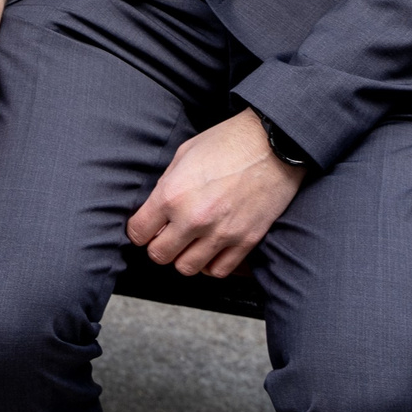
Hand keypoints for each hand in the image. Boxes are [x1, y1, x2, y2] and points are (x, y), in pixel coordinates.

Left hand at [125, 108, 301, 278]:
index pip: (138, 232)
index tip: (146, 227)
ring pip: (187, 268)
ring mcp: (221, 233)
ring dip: (183, 257)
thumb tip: (156, 209)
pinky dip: (210, 264)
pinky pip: (218, 271)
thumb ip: (167, 184)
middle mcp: (194, 219)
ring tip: (189, 242)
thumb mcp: (184, 154)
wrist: (273, 143)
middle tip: (167, 235)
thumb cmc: (228, 141)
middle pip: (159, 255)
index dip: (139, 231)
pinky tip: (210, 249)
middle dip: (158, 246)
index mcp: (173, 194)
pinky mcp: (246, 241)